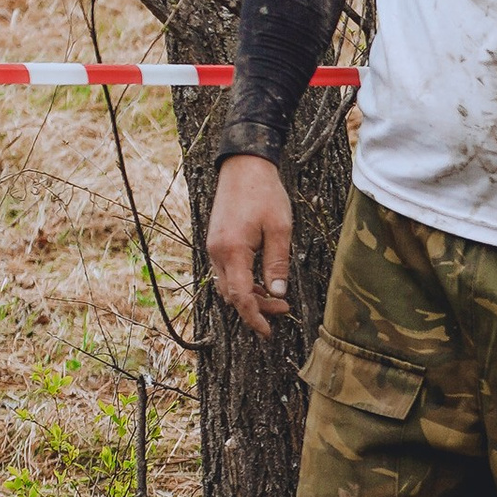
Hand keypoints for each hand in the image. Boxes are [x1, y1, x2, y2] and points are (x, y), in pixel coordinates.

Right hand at [206, 154, 294, 337]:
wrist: (244, 166)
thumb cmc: (265, 194)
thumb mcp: (280, 229)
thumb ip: (277, 264)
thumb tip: (277, 294)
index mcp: (232, 251)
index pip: (241, 297)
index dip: (255, 317)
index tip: (269, 331)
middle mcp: (217, 252)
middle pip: (232, 295)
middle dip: (255, 308)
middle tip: (283, 307)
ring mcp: (213, 247)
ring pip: (227, 285)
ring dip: (248, 296)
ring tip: (275, 295)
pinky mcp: (216, 241)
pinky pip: (226, 272)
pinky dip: (241, 282)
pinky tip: (260, 280)